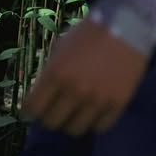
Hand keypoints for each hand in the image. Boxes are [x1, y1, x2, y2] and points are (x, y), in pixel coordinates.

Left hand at [23, 17, 147, 135]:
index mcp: (56, 73)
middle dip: (48, 118)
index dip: (29, 111)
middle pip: (52, 122)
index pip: (33, 107)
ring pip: (75, 129)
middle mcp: (74, 90)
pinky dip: (93, 122)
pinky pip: (99, 127)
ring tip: (73, 113)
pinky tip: (91, 112)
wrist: (125, 26)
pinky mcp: (117, 104)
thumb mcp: (60, 48)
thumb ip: (50, 72)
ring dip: (70, 122)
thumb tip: (40, 95)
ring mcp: (97, 100)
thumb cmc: (87, 34)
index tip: (31, 112)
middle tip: (52, 111)